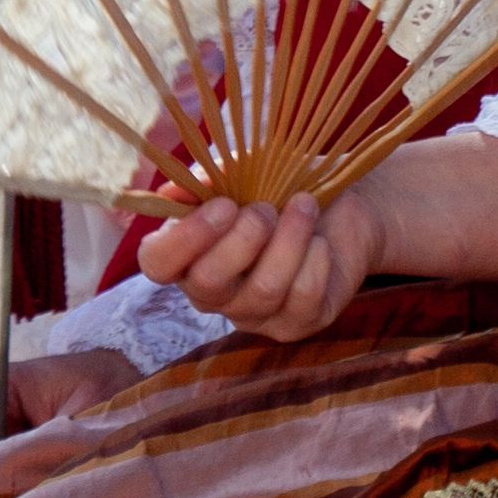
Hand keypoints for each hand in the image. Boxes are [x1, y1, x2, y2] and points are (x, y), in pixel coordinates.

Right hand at [147, 188, 378, 340]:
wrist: (340, 206)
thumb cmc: (281, 188)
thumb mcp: (246, 172)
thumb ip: (210, 178)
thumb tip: (173, 189)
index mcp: (188, 254)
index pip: (157, 263)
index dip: (183, 239)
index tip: (223, 205)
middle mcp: (213, 293)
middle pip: (208, 283)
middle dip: (244, 238)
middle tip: (267, 207)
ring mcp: (253, 314)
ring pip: (263, 290)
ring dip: (289, 239)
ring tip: (304, 205)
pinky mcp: (296, 324)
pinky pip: (303, 297)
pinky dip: (315, 260)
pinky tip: (321, 242)